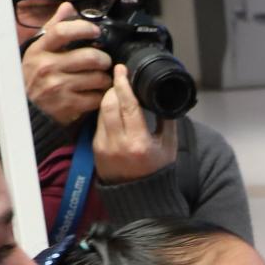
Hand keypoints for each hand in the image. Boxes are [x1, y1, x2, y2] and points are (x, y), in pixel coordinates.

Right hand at [20, 4, 113, 127]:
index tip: (96, 32)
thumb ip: (55, 27)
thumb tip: (68, 7)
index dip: (84, 28)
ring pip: (97, 78)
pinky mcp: (67, 106)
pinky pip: (97, 97)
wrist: (26, 108)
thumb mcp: (39, 49)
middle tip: (105, 61)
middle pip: (89, 57)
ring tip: (102, 77)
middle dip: (104, 59)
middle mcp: (46, 67)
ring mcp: (57, 87)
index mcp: (39, 49)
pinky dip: (103, 95)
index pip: (62, 31)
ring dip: (106, 78)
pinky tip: (98, 92)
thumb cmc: (36, 75)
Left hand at [94, 65, 178, 183]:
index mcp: (139, 142)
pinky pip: (98, 122)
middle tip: (119, 78)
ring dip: (108, 98)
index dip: (123, 84)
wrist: (138, 194)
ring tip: (117, 92)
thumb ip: (167, 119)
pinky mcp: (95, 148)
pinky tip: (113, 108)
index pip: (127, 105)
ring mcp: (104, 146)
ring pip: (101, 111)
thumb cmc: (157, 169)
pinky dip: (105, 112)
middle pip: (109, 104)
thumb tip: (162, 95)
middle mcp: (119, 144)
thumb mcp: (169, 145)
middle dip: (113, 88)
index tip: (122, 69)